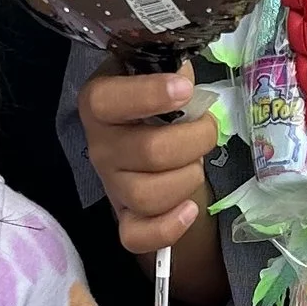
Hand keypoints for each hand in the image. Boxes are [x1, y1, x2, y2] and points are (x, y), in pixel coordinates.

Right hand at [78, 62, 217, 258]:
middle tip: (207, 129)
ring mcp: (111, 184)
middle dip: (194, 140)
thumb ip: (171, 68)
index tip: (185, 89)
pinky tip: (189, 210)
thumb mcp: (163, 74)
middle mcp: (99, 145)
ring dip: (187, 177)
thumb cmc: (160, 102)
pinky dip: (167, 228)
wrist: (153, 140)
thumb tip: (186, 75)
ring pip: (148, 195)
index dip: (148, 95)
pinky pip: (135, 237)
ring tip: (196, 163)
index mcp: (100, 103)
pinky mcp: (125, 216)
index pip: (107, 101)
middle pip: (148, 152)